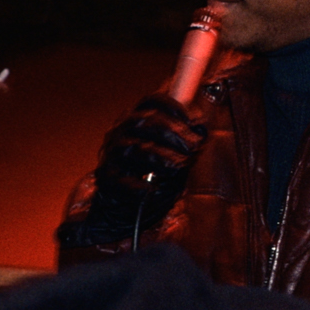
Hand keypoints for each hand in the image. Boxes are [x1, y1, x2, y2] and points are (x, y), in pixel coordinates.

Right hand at [73, 92, 204, 241]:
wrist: (125, 208)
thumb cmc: (154, 178)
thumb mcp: (177, 157)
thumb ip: (188, 143)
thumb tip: (202, 130)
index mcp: (138, 122)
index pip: (151, 101)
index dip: (173, 105)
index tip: (192, 119)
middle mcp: (120, 134)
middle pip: (144, 121)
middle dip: (174, 132)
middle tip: (193, 146)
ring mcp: (111, 156)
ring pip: (135, 148)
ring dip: (162, 156)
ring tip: (178, 166)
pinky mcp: (107, 179)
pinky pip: (123, 178)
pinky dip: (140, 184)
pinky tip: (152, 189)